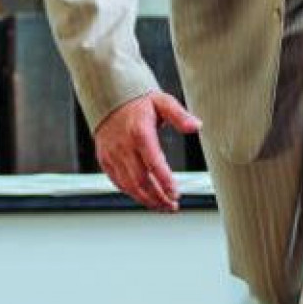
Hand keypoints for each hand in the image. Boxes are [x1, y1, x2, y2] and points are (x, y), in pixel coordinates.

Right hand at [94, 90, 201, 211]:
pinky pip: (119, 183)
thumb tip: (196, 126)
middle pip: (141, 181)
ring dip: (147, 200)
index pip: (153, 163)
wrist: (110, 98)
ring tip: (163, 205)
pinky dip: (133, 194)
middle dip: (158, 197)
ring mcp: (112, 155)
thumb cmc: (139, 101)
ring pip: (129, 187)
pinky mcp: (105, 161)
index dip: (165, 181)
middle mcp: (124, 146)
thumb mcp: (163, 102)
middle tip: (172, 205)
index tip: (176, 193)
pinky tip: (146, 196)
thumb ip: (180, 115)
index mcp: (139, 132)